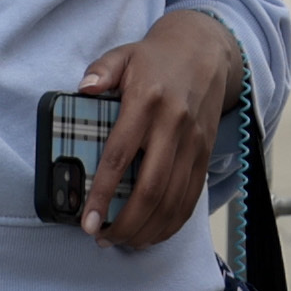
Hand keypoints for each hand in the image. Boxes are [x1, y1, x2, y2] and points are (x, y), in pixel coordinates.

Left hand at [73, 10, 241, 251]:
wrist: (207, 50)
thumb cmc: (158, 57)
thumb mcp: (124, 54)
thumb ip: (101, 71)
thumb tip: (83, 89)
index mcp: (147, 101)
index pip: (120, 155)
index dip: (102, 192)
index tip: (87, 221)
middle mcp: (174, 125)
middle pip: (151, 189)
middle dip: (125, 223)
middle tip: (102, 238)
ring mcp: (194, 142)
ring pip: (173, 200)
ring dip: (148, 228)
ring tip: (123, 241)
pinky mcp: (206, 153)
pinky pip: (192, 197)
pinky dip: (173, 222)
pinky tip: (153, 233)